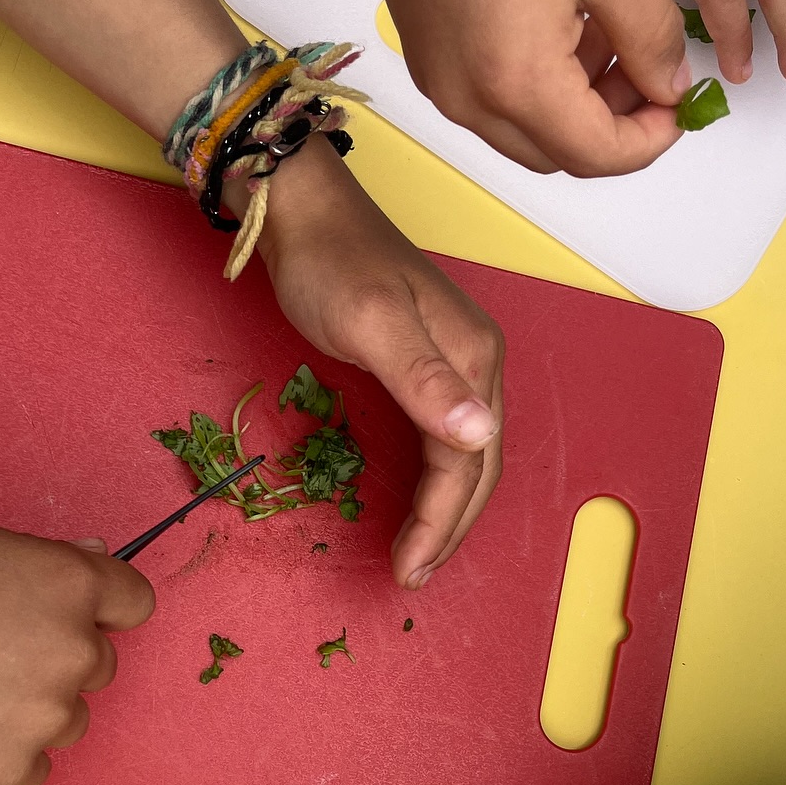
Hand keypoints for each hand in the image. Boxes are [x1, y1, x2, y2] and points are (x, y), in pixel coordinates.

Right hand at [0, 520, 153, 784]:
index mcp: (71, 585)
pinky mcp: (14, 770)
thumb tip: (91, 556)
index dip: (101, 611)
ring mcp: (48, 716)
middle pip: (96, 665)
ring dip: (27, 712)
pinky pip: (30, 768)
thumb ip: (39, 561)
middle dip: (53, 661)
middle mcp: (75, 650)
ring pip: (65, 719)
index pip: (133, 603)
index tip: (69, 619)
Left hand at [254, 140, 503, 588]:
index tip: (408, 568)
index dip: (440, 523)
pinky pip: (444, 439)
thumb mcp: (374, 322)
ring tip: (419, 554)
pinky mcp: (428, 364)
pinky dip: (435, 480)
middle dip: (450, 528)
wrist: (306, 210)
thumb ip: (424, 380)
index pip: (466, 464)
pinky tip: (418, 501)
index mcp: (473, 358)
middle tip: (413, 574)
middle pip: (477, 467)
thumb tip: (479, 435)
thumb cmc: (332, 264)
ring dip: (447, 511)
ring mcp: (455, 363)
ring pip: (465, 457)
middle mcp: (477, 364)